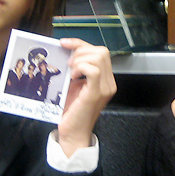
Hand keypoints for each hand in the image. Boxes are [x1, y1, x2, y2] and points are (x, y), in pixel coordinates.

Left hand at [57, 38, 116, 156]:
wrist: (73, 132)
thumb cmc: (72, 111)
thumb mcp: (75, 85)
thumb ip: (77, 70)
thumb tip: (69, 53)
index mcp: (105, 79)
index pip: (100, 52)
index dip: (81, 43)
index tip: (65, 43)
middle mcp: (109, 82)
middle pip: (102, 51)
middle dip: (81, 50)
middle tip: (69, 63)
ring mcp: (105, 88)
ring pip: (98, 58)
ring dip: (80, 60)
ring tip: (71, 71)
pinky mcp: (96, 93)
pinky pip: (93, 70)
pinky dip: (80, 68)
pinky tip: (73, 77)